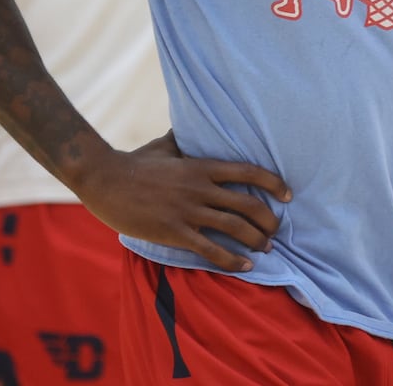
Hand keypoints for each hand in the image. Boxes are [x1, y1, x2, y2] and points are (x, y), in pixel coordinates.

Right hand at [74, 131, 291, 272]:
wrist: (104, 180)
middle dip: (268, 219)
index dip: (273, 183)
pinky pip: (210, 249)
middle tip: (276, 230)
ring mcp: (188, 211)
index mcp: (201, 167)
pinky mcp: (174, 232)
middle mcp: (201, 188)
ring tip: (267, 249)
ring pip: (234, 227)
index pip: (248, 172)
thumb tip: (188, 124)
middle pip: (248, 204)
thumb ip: (181, 140)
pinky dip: (231, 260)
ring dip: (256, 240)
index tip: (288, 194)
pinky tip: (244, 267)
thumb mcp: (163, 146)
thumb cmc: (133, 163)